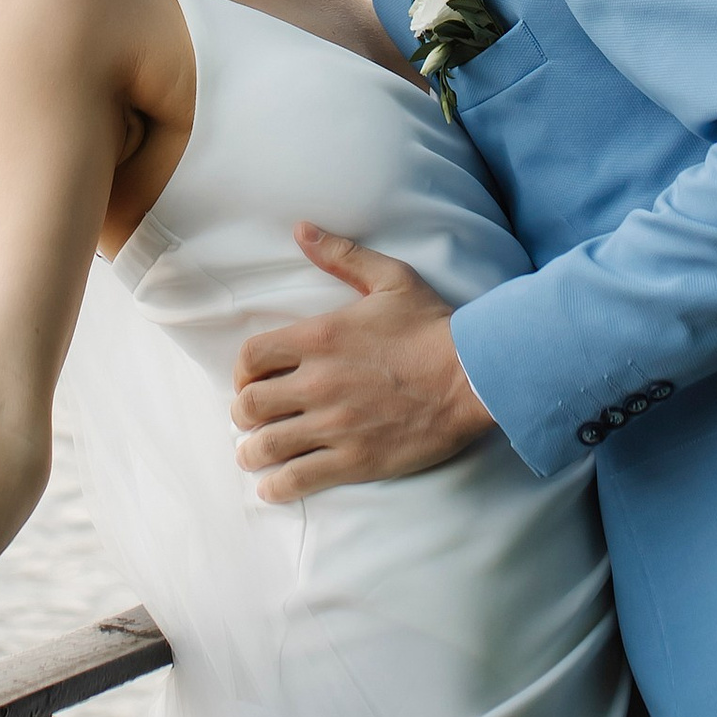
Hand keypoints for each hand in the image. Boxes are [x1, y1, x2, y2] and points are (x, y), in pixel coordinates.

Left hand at [231, 226, 494, 499]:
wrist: (475, 375)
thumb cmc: (433, 326)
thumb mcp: (390, 278)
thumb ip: (341, 255)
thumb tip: (301, 230)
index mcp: (319, 337)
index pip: (251, 356)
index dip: (242, 370)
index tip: (251, 379)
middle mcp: (318, 383)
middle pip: (249, 405)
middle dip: (243, 413)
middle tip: (252, 418)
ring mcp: (335, 425)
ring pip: (265, 446)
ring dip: (251, 452)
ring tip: (254, 453)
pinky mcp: (354, 460)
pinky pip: (297, 480)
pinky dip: (276, 487)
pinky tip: (273, 486)